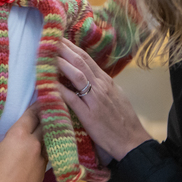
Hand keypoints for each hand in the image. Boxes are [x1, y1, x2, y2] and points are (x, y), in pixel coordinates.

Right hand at [0, 105, 46, 181]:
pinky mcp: (45, 169)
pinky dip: (46, 147)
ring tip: (48, 127)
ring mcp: (42, 156)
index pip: (32, 114)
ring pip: (49, 138)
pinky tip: (43, 148)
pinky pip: (47, 152)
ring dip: (48, 132)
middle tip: (48, 109)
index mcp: (19, 135)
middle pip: (45, 123)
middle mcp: (34, 142)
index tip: (42, 99)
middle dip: (46, 116)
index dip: (37, 106)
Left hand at [57, 38, 151, 160]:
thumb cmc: (124, 122)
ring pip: (77, 75)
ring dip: (62, 63)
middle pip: (81, 62)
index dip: (72, 48)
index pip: (87, 59)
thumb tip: (90, 78)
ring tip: (49, 54)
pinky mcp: (89, 115)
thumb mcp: (116, 97)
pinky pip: (72, 98)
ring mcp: (96, 100)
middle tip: (50, 39)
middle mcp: (101, 86)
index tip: (60, 39)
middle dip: (64, 49)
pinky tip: (50, 82)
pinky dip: (60, 89)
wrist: (132, 142)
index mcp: (106, 82)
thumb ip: (103, 87)